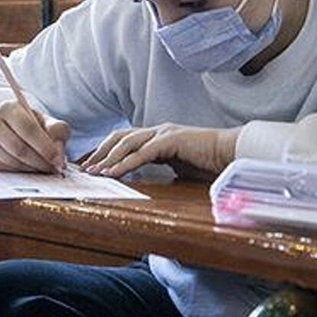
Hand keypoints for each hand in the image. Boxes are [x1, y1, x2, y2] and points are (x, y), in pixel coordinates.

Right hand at [0, 100, 70, 172]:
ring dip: (32, 169)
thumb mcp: (46, 120)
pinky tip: (32, 168)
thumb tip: (58, 155)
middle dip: (39, 161)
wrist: (9, 124)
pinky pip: (6, 169)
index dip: (45, 147)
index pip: (28, 129)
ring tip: (45, 168)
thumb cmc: (30, 122)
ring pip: (11, 161)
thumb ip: (57, 131)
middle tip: (53, 168)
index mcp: (8, 108)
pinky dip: (22, 172)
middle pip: (18, 148)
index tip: (58, 160)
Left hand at [81, 123, 240, 179]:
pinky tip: (114, 172)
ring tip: (94, 172)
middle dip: (98, 152)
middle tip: (82, 169)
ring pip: (127, 142)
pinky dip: (126, 163)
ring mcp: (164, 133)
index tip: (89, 166)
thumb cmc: (210, 163)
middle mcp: (157, 132)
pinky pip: (144, 152)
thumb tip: (148, 184)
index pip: (123, 141)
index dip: (104, 152)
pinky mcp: (172, 140)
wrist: (234, 154)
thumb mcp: (180, 169)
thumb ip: (163, 172)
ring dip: (108, 158)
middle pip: (118, 137)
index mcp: (157, 137)